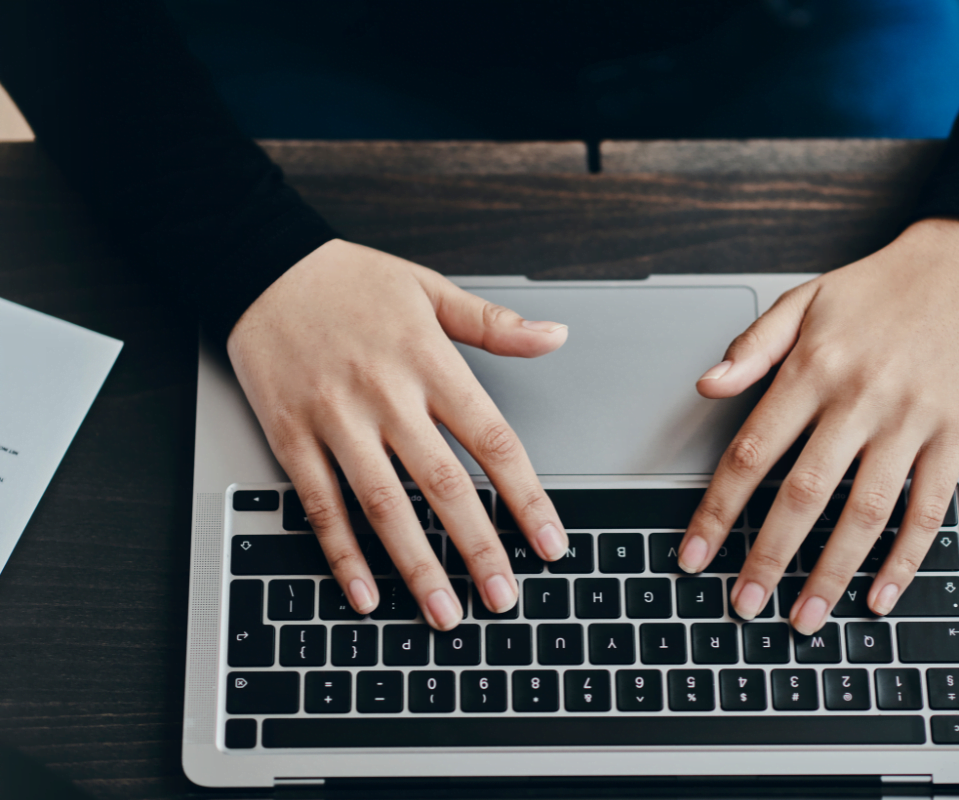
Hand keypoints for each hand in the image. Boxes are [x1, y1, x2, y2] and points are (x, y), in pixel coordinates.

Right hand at [227, 239, 569, 628]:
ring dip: (416, 565)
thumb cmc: (351, 280)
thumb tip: (556, 336)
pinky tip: (365, 593)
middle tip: (505, 597)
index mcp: (429, 363)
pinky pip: (320, 505)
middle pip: (443, 485)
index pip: (492, 440)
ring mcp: (336, 420)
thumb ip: (495, 324)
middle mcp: (386, 396)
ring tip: (444, 612)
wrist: (260, 264)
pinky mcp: (291, 436)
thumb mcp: (430, 288)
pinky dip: (342, 553)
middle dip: (478, 548)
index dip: (526, 497)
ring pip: (383, 506)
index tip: (550, 542)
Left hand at [677, 218, 958, 632]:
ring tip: (804, 617)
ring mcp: (912, 421)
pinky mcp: (955, 436)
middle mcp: (861, 398)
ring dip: (832, 573)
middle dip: (768, 556)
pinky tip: (879, 596)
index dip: (718, 510)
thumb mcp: (803, 300)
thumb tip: (706, 386)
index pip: (753, 452)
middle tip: (743, 604)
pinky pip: (929, 509)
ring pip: (866, 513)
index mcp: (814, 367)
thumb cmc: (874, 290)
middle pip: (805, 494)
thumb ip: (753, 347)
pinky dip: (905, 559)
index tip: (694, 554)